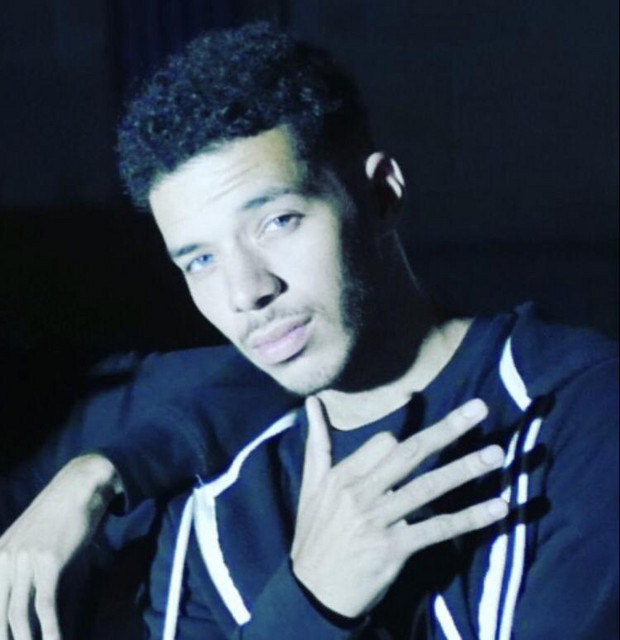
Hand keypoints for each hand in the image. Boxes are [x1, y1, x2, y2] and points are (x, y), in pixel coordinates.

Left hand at [0, 454, 121, 639]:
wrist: (80, 487)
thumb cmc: (62, 516)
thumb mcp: (36, 544)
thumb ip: (27, 574)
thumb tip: (35, 609)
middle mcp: (4, 558)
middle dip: (5, 636)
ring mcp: (24, 559)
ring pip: (17, 614)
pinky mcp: (48, 561)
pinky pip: (45, 605)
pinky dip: (49, 630)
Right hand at [291, 397, 506, 617]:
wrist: (312, 592)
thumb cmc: (315, 534)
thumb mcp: (310, 486)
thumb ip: (317, 443)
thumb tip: (312, 401)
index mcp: (343, 476)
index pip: (385, 442)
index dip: (406, 438)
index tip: (425, 439)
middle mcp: (362, 493)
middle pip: (410, 454)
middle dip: (447, 430)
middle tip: (479, 408)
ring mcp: (380, 521)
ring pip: (428, 487)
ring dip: (465, 469)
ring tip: (497, 453)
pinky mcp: (395, 549)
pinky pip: (438, 528)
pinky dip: (469, 518)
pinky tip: (497, 508)